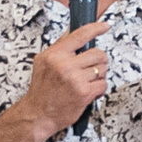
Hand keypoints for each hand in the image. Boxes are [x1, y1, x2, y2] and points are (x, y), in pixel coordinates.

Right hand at [22, 23, 109, 141]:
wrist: (38, 114)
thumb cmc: (42, 90)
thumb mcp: (43, 63)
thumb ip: (59, 48)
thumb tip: (74, 33)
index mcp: (55, 55)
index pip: (80, 34)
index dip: (96, 28)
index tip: (104, 26)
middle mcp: (64, 65)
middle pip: (98, 53)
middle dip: (98, 61)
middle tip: (90, 68)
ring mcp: (75, 79)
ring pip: (102, 69)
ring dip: (98, 76)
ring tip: (85, 82)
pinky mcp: (84, 93)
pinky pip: (103, 84)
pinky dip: (98, 89)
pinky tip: (88, 91)